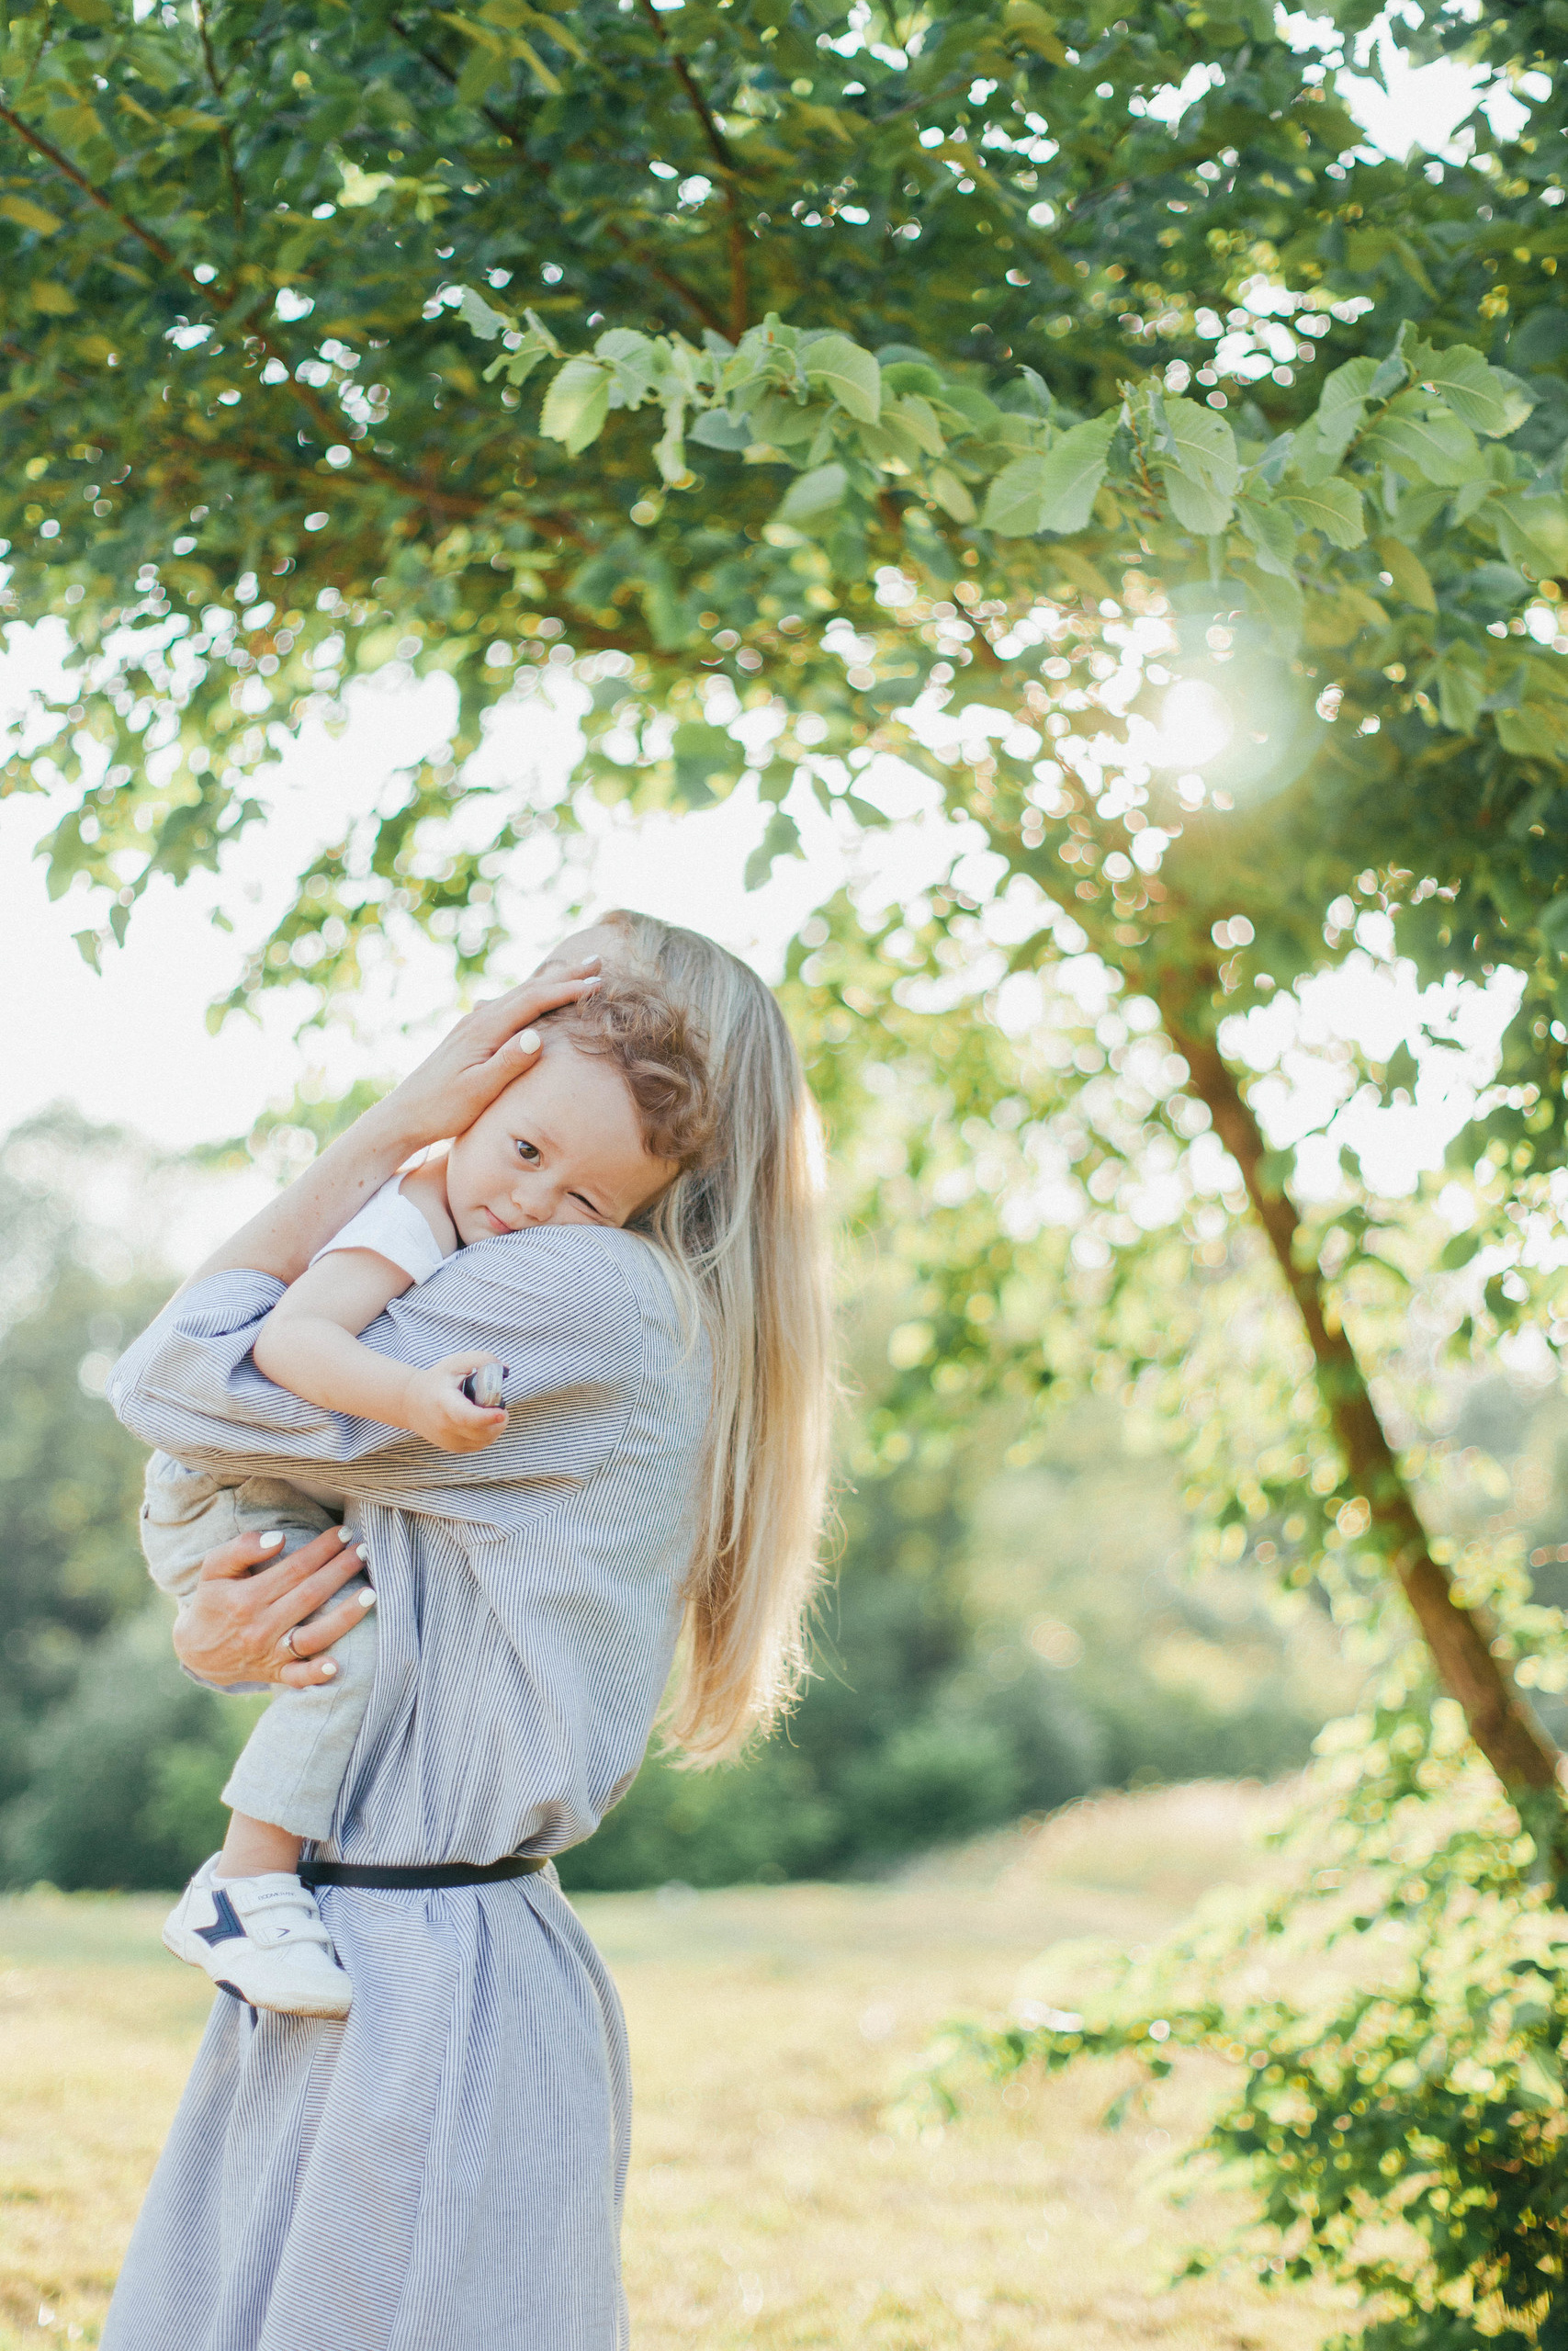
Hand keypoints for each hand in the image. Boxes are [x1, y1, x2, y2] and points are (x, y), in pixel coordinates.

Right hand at [171, 1525, 370, 1690]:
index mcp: (246, 1598)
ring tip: (370, 1593)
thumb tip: (278, 1538)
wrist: (196, 1651)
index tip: (342, 1533)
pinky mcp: (275, 1675)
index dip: (322, 1549)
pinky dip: (316, 1674)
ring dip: (346, 1616)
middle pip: (310, 1595)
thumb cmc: (212, 1601)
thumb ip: (241, 1548)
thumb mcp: (214, 1569)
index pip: (295, 1568)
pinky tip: (337, 1665)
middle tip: (364, 1550)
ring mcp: (269, 1654)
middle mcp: (260, 1627)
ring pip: (314, 1635)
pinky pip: (298, 1678)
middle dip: (341, 1570)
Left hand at [377, 960, 603, 1154]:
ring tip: (574, 972)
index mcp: (484, 1029)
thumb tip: (537, 1036)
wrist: (404, 1115)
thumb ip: (508, 1063)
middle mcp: (478, 1020)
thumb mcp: (478, 1091)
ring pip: (517, 994)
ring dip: (549, 982)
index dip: (567, 991)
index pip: (534, 1001)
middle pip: (528, 989)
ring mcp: (472, 1025)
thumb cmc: (442, 1109)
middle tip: (597, 961)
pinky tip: (530, 996)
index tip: (599, 983)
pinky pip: (506, 1005)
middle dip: (564, 975)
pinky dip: (529, 995)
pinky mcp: (469, 1035)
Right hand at [402, 1354, 509, 1452]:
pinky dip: (488, 1434)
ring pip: (485, 1440)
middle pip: (482, 1430)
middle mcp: (445, 1425)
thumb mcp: (456, 1363)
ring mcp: (449, 1440)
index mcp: (444, 1402)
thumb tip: (504, 1369)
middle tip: (499, 1405)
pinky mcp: (454, 1448)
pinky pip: (480, 1444)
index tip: (501, 1412)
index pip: (465, 1416)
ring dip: (495, 1427)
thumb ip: (482, 1360)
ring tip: (491, 1412)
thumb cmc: (437, 1380)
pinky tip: (484, 1422)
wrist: (411, 1403)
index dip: (485, 1416)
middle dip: (499, 1419)